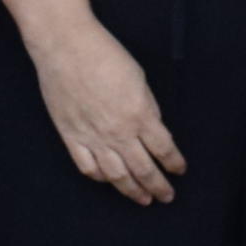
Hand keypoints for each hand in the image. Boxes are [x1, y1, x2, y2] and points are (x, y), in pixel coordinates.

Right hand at [33, 15, 185, 205]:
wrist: (66, 46)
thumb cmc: (105, 55)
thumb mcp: (139, 79)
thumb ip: (148, 108)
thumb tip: (154, 128)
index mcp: (140, 114)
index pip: (164, 149)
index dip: (174, 163)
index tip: (179, 170)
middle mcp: (118, 132)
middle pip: (144, 169)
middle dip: (158, 186)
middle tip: (166, 196)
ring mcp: (93, 137)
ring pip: (117, 175)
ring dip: (132, 190)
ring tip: (143, 199)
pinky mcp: (71, 136)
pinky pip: (88, 166)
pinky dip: (100, 178)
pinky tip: (108, 180)